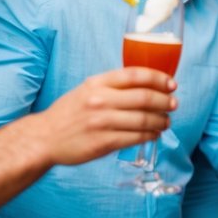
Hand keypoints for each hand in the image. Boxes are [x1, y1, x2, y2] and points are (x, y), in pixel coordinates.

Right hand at [32, 67, 174, 165]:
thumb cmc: (69, 113)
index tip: (171, 84)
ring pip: (143, 119)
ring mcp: (101, 122)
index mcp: (97, 83)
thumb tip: (148, 85)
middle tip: (173, 104)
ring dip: (161, 120)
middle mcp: (100, 100)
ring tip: (166, 121)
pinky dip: (150, 135)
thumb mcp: (87, 90)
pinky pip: (135, 137)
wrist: (44, 138)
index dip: (159, 78)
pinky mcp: (103, 142)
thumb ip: (113, 85)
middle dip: (165, 101)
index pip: (135, 75)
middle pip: (144, 97)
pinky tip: (154, 133)